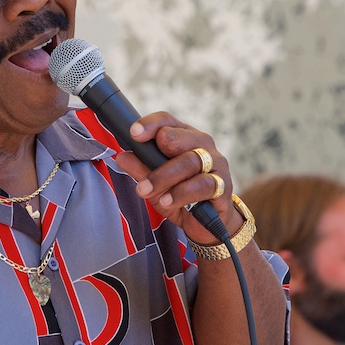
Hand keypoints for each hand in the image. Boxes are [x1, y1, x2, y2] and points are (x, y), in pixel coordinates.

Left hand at [113, 111, 239, 244]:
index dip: (150, 124)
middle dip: (158, 150)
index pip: (166, 121)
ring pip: (190, 161)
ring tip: (145, 190)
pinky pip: (204, 184)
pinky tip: (168, 201)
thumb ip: (140, 169)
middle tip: (141, 163)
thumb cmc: (179, 195)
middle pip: (178, 138)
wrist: (207, 223)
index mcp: (183, 136)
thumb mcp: (155, 184)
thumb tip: (121, 157)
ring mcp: (215, 163)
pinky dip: (182, 193)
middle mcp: (201, 145)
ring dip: (163, 177)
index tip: (133, 133)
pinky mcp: (223, 185)